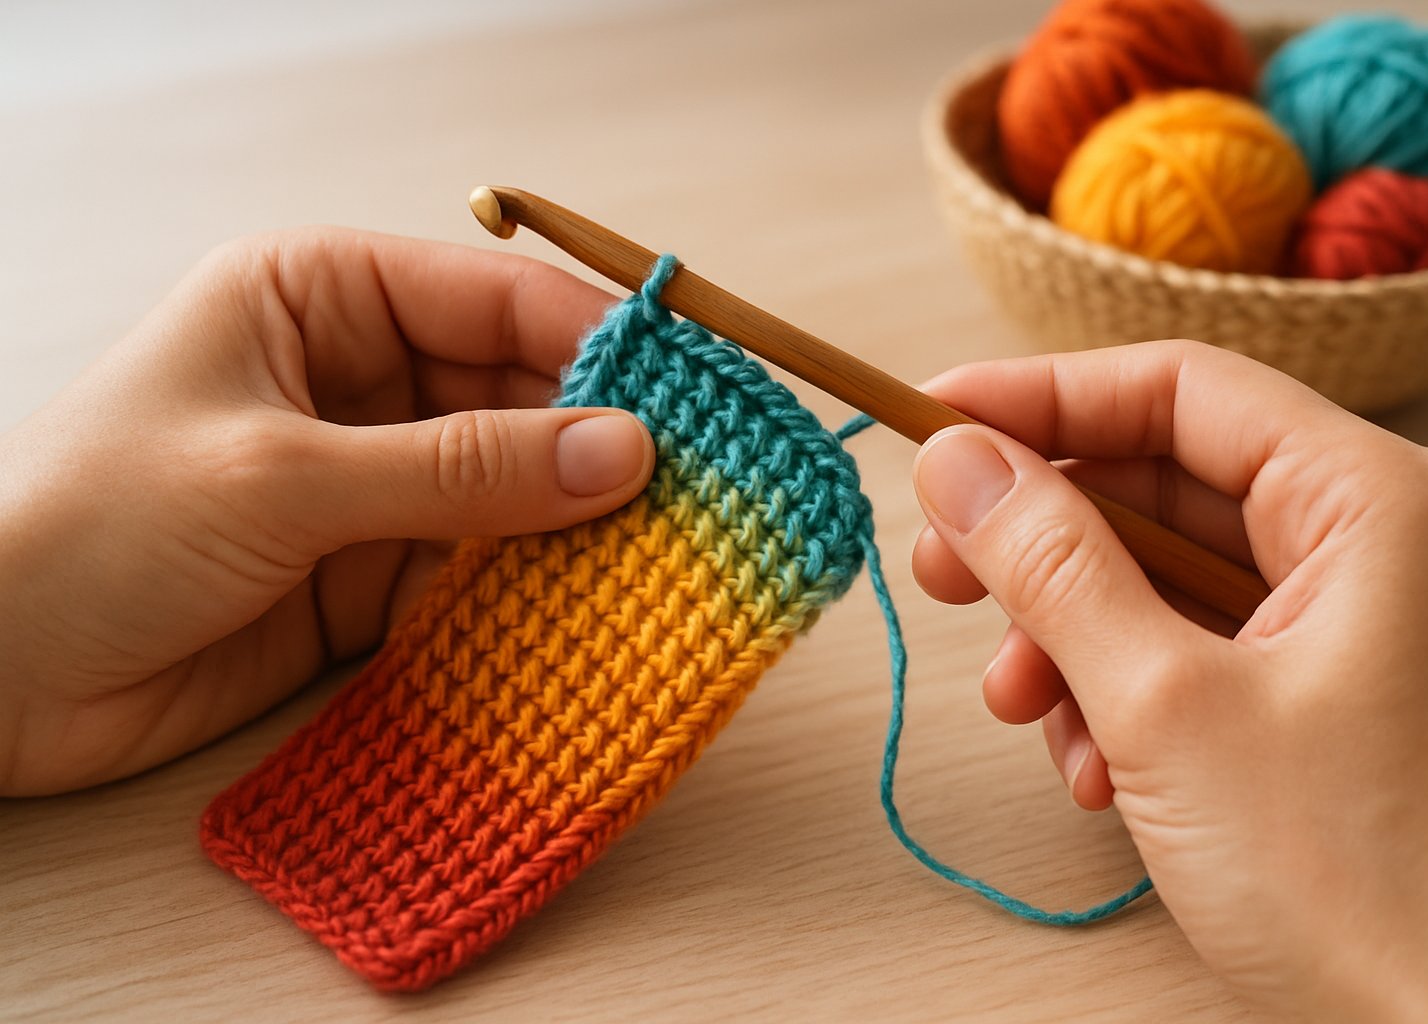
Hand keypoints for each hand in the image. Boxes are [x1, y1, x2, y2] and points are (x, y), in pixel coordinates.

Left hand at [0, 229, 652, 795]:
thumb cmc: (84, 524)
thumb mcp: (283, 477)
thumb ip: (460, 470)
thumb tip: (622, 455)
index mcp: (323, 297)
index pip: (500, 300)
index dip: (605, 346)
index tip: (701, 401)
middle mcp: (359, 379)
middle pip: (522, 397)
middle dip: (606, 447)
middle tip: (708, 497)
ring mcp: (371, 482)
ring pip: (513, 491)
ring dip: (583, 529)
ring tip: (677, 562)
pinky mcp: (369, 575)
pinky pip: (479, 573)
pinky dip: (536, 596)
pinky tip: (599, 617)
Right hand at [910, 341, 1427, 1020]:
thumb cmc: (1356, 880)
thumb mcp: (1163, 705)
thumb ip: (1051, 565)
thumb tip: (957, 463)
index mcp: (1366, 502)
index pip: (1177, 389)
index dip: (1039, 398)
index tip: (930, 426)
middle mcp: (1364, 542)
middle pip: (1158, 483)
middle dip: (1040, 539)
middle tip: (942, 572)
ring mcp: (1343, 622)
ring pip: (1159, 577)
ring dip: (1068, 637)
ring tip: (1021, 709)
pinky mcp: (1316, 694)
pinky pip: (1185, 651)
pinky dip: (1116, 695)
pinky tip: (1095, 771)